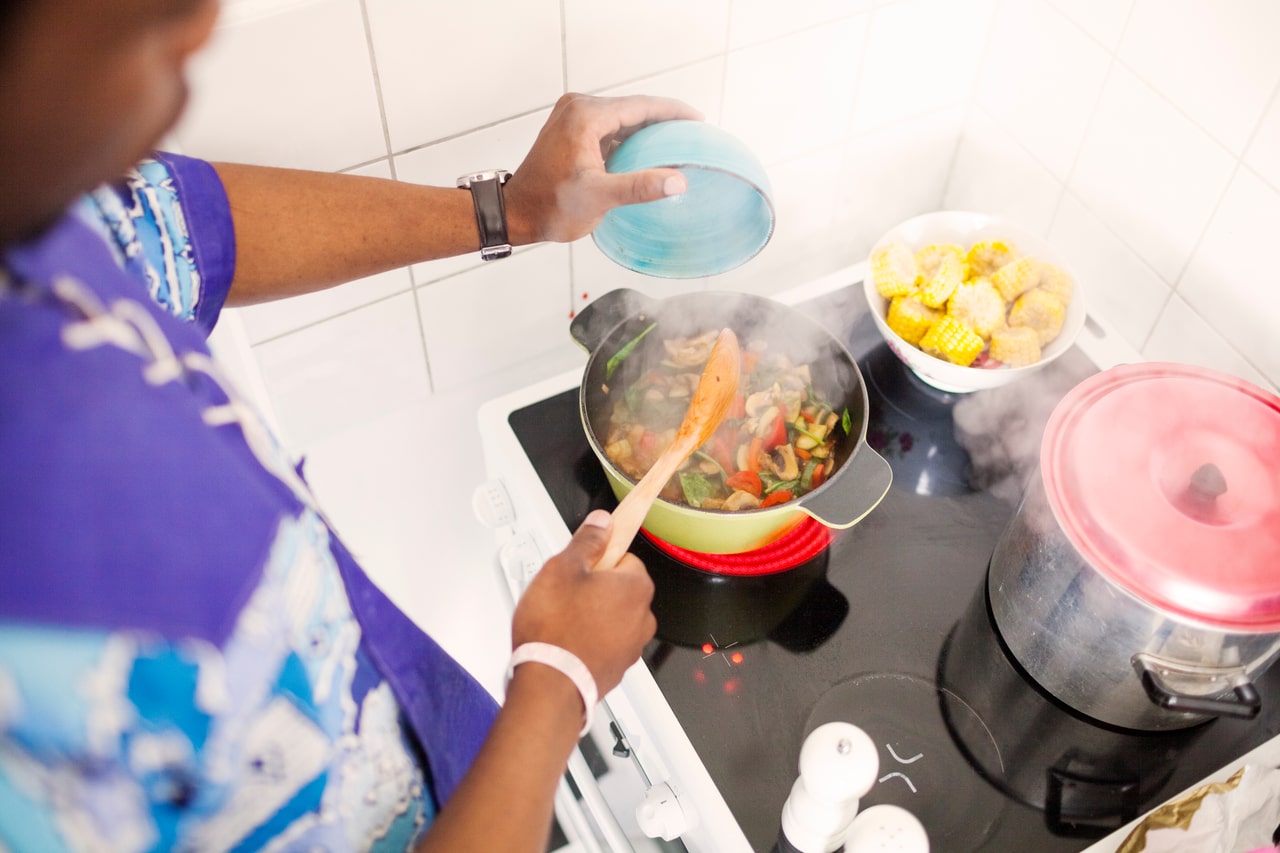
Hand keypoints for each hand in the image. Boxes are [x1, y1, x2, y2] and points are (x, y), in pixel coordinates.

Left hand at [503, 93, 703, 245]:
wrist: (516, 213)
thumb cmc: (551, 206)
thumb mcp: (599, 197)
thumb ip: (639, 186)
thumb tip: (678, 181)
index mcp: (586, 115)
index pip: (641, 105)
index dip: (673, 112)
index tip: (699, 121)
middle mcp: (578, 107)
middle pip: (633, 108)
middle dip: (664, 120)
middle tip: (694, 134)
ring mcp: (573, 117)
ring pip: (622, 118)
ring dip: (648, 129)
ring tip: (677, 143)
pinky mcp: (571, 130)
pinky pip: (609, 128)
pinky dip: (630, 138)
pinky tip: (649, 153)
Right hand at [510, 509, 655, 695]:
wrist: (549, 686)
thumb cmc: (555, 630)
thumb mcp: (563, 568)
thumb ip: (587, 541)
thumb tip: (602, 523)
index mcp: (636, 587)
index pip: (623, 556)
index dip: (596, 559)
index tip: (578, 566)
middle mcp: (642, 617)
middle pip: (618, 588)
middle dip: (592, 588)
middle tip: (562, 593)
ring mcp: (631, 646)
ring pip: (610, 616)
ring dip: (589, 614)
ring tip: (558, 620)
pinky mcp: (616, 668)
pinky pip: (603, 642)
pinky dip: (587, 639)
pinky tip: (563, 641)